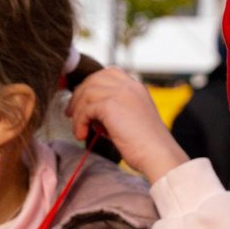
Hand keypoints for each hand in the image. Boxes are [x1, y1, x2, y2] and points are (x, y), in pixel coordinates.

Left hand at [66, 66, 187, 183]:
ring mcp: (121, 93)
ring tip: (79, 129)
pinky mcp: (111, 105)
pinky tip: (82, 134)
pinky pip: (86, 109)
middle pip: (94, 79)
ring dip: (78, 112)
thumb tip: (90, 113)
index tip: (83, 101)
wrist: (158, 155)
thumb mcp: (132, 119)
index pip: (109, 73)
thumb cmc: (146, 145)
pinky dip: (80, 122)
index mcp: (136, 87)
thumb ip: (115, 110)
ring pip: (87, 93)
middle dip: (79, 95)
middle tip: (72, 113)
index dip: (91, 84)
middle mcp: (129, 86)